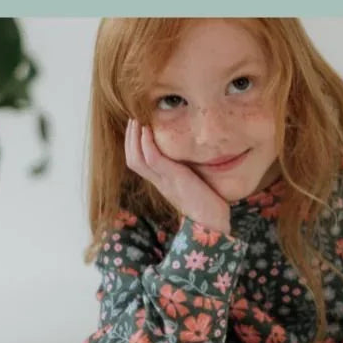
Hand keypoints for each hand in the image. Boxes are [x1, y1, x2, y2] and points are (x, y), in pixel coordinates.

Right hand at [124, 118, 231, 234]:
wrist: (213, 223)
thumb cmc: (207, 205)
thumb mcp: (192, 184)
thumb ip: (185, 173)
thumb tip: (190, 157)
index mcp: (162, 184)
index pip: (138, 163)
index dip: (133, 145)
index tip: (136, 127)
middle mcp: (160, 182)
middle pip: (132, 159)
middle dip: (130, 138)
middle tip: (132, 119)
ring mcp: (165, 181)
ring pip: (136, 158)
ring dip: (134, 137)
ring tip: (137, 121)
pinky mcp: (175, 178)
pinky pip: (152, 158)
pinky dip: (147, 143)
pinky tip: (149, 130)